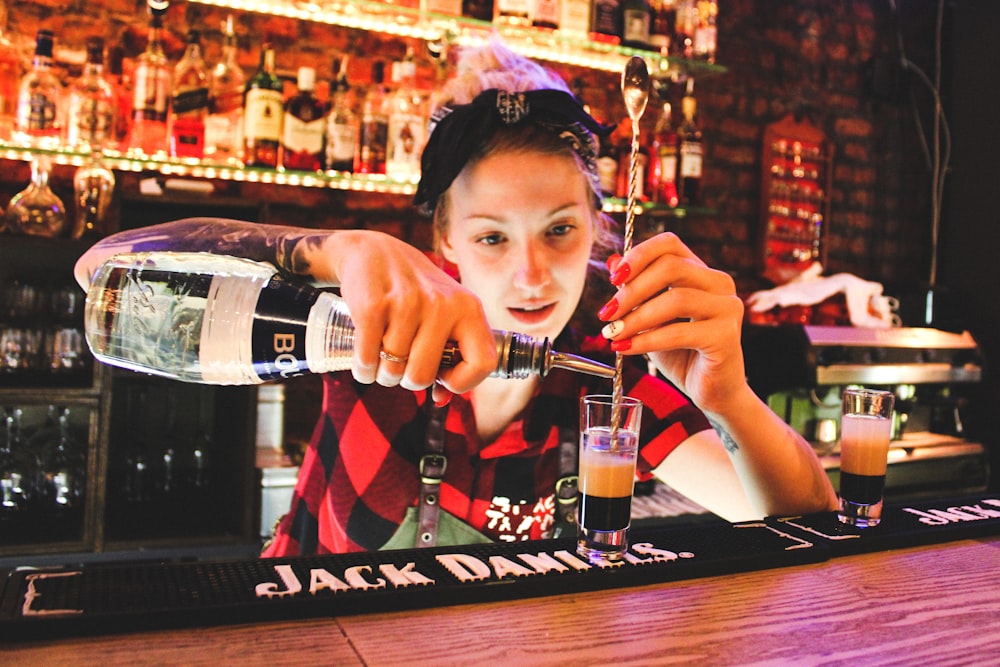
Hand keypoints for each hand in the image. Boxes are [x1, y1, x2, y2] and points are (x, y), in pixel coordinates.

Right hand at [327, 231, 497, 401]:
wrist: (376, 253)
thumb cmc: (416, 294)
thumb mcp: (445, 315)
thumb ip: (450, 356)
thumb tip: (441, 401)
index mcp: (469, 309)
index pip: (483, 363)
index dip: (463, 383)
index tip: (443, 377)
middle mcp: (442, 305)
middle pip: (422, 376)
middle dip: (406, 380)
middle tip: (401, 367)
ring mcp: (407, 303)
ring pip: (393, 370)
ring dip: (382, 374)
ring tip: (382, 357)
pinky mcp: (373, 305)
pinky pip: (367, 359)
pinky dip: (363, 369)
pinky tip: (364, 361)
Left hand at [598, 232, 746, 414]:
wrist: (712, 392)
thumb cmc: (681, 353)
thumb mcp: (650, 319)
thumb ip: (636, 291)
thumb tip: (612, 261)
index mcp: (702, 272)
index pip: (669, 244)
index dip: (639, 255)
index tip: (613, 279)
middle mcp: (720, 283)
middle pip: (671, 267)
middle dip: (632, 291)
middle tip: (606, 314)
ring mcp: (728, 307)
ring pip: (676, 299)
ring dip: (636, 318)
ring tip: (613, 334)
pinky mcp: (727, 335)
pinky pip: (680, 331)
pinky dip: (647, 340)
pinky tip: (626, 349)